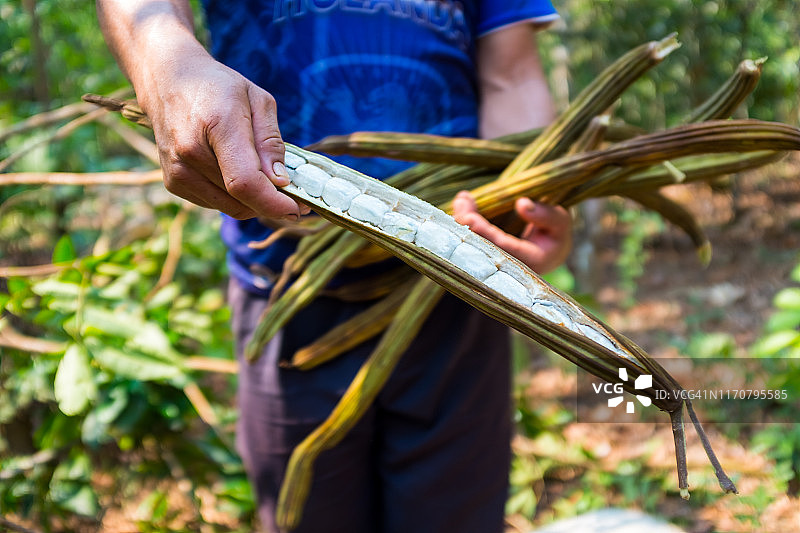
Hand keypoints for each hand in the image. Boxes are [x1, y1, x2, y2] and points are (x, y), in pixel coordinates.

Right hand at [136, 46, 306, 219]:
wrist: (166, 80)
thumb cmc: (218, 87)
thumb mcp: (258, 100)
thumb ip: (271, 142)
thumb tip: (281, 181)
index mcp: (217, 125)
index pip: (245, 182)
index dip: (273, 203)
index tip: (298, 210)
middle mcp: (190, 151)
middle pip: (241, 199)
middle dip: (272, 202)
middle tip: (292, 193)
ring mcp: (177, 170)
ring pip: (231, 207)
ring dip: (253, 200)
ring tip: (261, 174)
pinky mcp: (173, 183)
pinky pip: (216, 203)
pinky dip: (233, 196)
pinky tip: (233, 170)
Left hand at [452, 191, 571, 273]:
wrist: (550, 248)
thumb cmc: (556, 234)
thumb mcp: (561, 222)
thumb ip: (546, 215)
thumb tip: (521, 204)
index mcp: (532, 261)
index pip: (504, 248)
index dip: (485, 234)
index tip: (471, 218)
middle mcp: (511, 266)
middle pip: (484, 247)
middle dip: (469, 225)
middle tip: (462, 202)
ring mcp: (498, 261)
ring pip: (475, 243)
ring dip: (464, 221)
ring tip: (462, 199)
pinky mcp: (489, 253)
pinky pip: (474, 238)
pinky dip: (466, 221)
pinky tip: (463, 202)